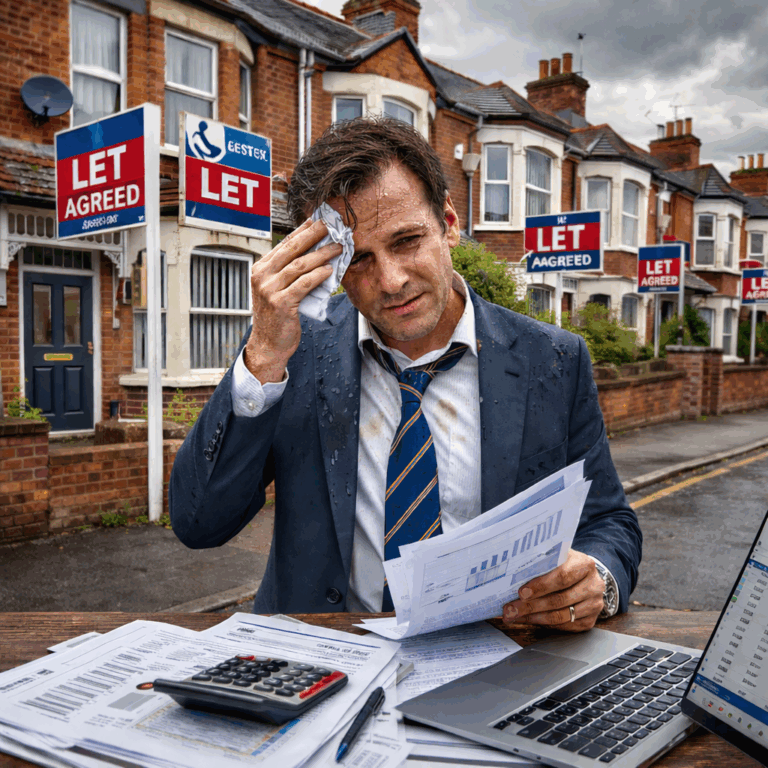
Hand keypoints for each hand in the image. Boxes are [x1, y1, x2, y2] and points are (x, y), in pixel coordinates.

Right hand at [245, 219, 341, 381]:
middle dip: (313, 235)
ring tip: (338, 247)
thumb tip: (314, 253)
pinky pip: (303, 284)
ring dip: (321, 254)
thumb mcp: (277, 289)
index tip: (318, 220)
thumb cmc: (277, 316)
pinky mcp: (281, 304)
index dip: (302, 230)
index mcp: (261, 269)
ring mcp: (269, 290)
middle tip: (331, 225)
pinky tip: (330, 270)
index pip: (284, 244)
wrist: (268, 344)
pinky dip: (318, 275)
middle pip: (291, 249)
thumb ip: (289, 272)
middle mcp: (262, 276)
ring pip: (299, 265)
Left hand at [501, 549, 604, 632]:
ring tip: (516, 615)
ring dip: (535, 617)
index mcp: (584, 564)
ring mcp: (594, 604)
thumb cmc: (565, 564)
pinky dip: (546, 624)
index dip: (540, 586)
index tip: (521, 593)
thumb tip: (513, 574)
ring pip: (562, 616)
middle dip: (531, 606)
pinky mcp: (591, 620)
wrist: (585, 574)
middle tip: (510, 609)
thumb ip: (541, 563)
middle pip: (560, 599)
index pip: (562, 577)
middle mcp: (593, 585)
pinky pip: (566, 626)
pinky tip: (531, 619)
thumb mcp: (556, 556)